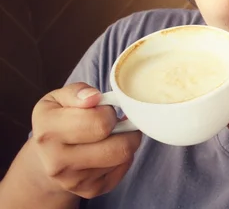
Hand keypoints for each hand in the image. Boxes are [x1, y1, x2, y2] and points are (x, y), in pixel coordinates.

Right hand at [29, 82, 141, 198]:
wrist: (47, 156)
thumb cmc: (59, 119)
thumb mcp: (60, 98)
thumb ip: (77, 92)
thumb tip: (93, 98)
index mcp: (48, 130)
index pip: (99, 123)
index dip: (109, 112)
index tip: (104, 109)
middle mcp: (56, 160)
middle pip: (118, 147)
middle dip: (125, 128)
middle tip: (116, 122)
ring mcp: (73, 180)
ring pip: (124, 157)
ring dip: (127, 141)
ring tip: (115, 133)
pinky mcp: (90, 191)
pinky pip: (123, 169)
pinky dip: (123, 156)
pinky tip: (109, 148)